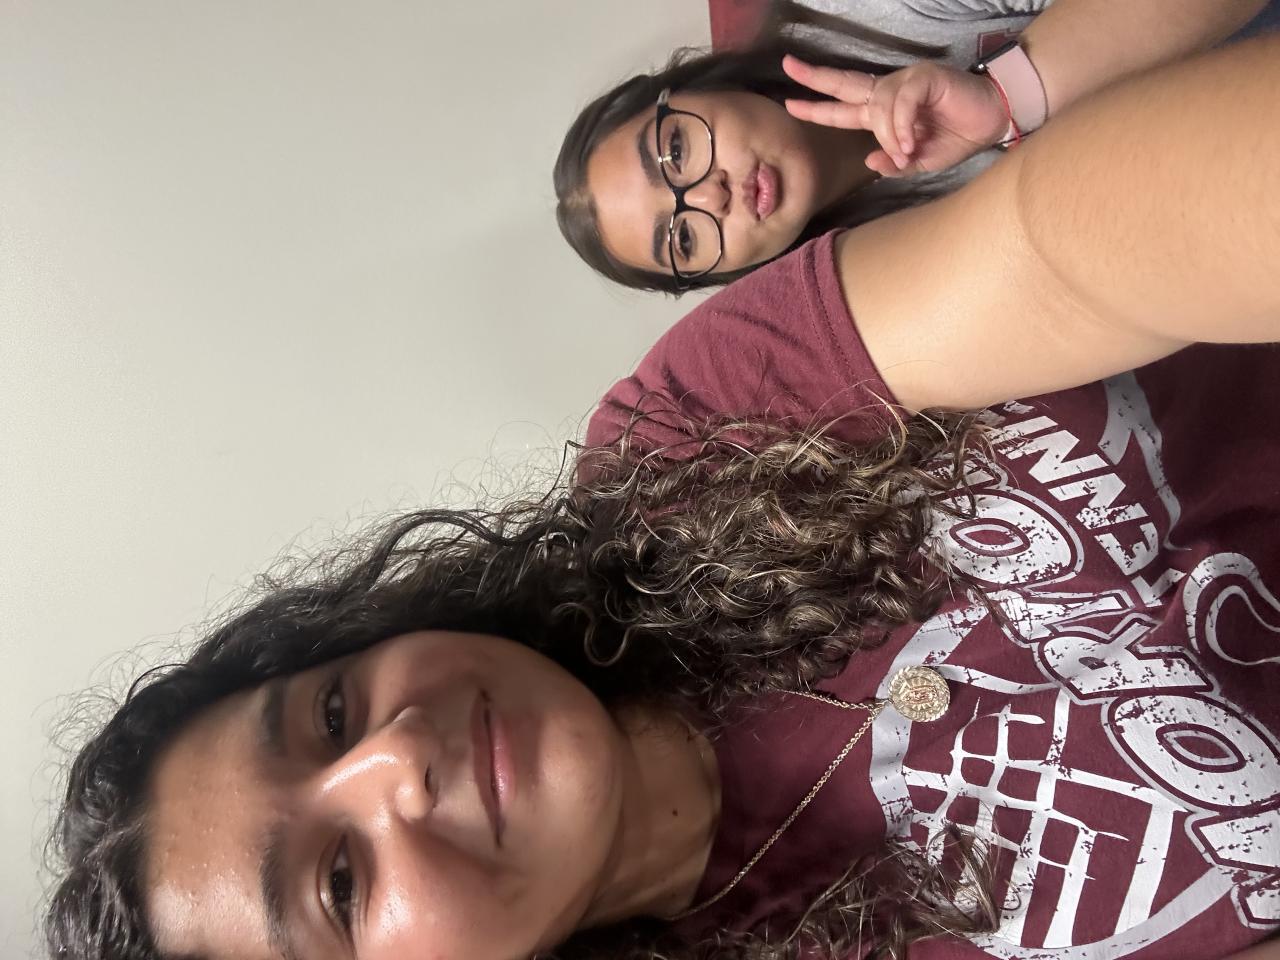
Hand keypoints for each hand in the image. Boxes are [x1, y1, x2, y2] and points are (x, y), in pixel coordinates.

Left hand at [782, 55, 1009, 176]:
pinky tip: (911, 140)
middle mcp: (888, 93)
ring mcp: (905, 82)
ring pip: (878, 107)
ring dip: (889, 135)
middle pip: (845, 83)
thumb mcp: (920, 162)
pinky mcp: (923, 77)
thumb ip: (894, 164)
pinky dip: (901, 125)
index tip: (789, 103)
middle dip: (815, 77)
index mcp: (883, 113)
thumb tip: (869, 162)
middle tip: (788, 67)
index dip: (817, 106)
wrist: (991, 121)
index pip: (843, 108)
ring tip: (907, 152)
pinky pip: (900, 101)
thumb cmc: (957, 137)